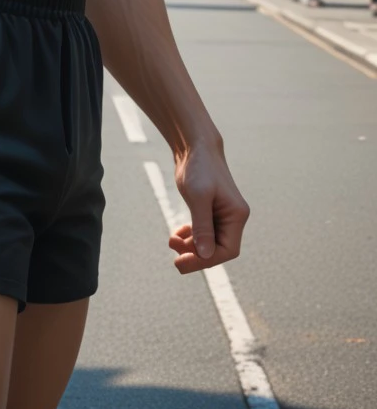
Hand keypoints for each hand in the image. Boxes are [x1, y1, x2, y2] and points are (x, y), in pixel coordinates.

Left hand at [170, 140, 249, 273]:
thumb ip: (202, 226)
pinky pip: (202, 232)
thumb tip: (205, 255)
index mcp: (236, 215)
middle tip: (174, 254)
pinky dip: (190, 236)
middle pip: (217, 249)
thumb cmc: (199, 168)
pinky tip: (176, 234)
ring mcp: (221, 214)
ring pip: (208, 242)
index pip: (227, 250)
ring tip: (171, 241)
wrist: (194, 146)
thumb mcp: (198, 197)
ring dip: (190, 246)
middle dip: (195, 254)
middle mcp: (232, 217)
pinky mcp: (209, 210)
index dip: (205, 260)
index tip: (183, 262)